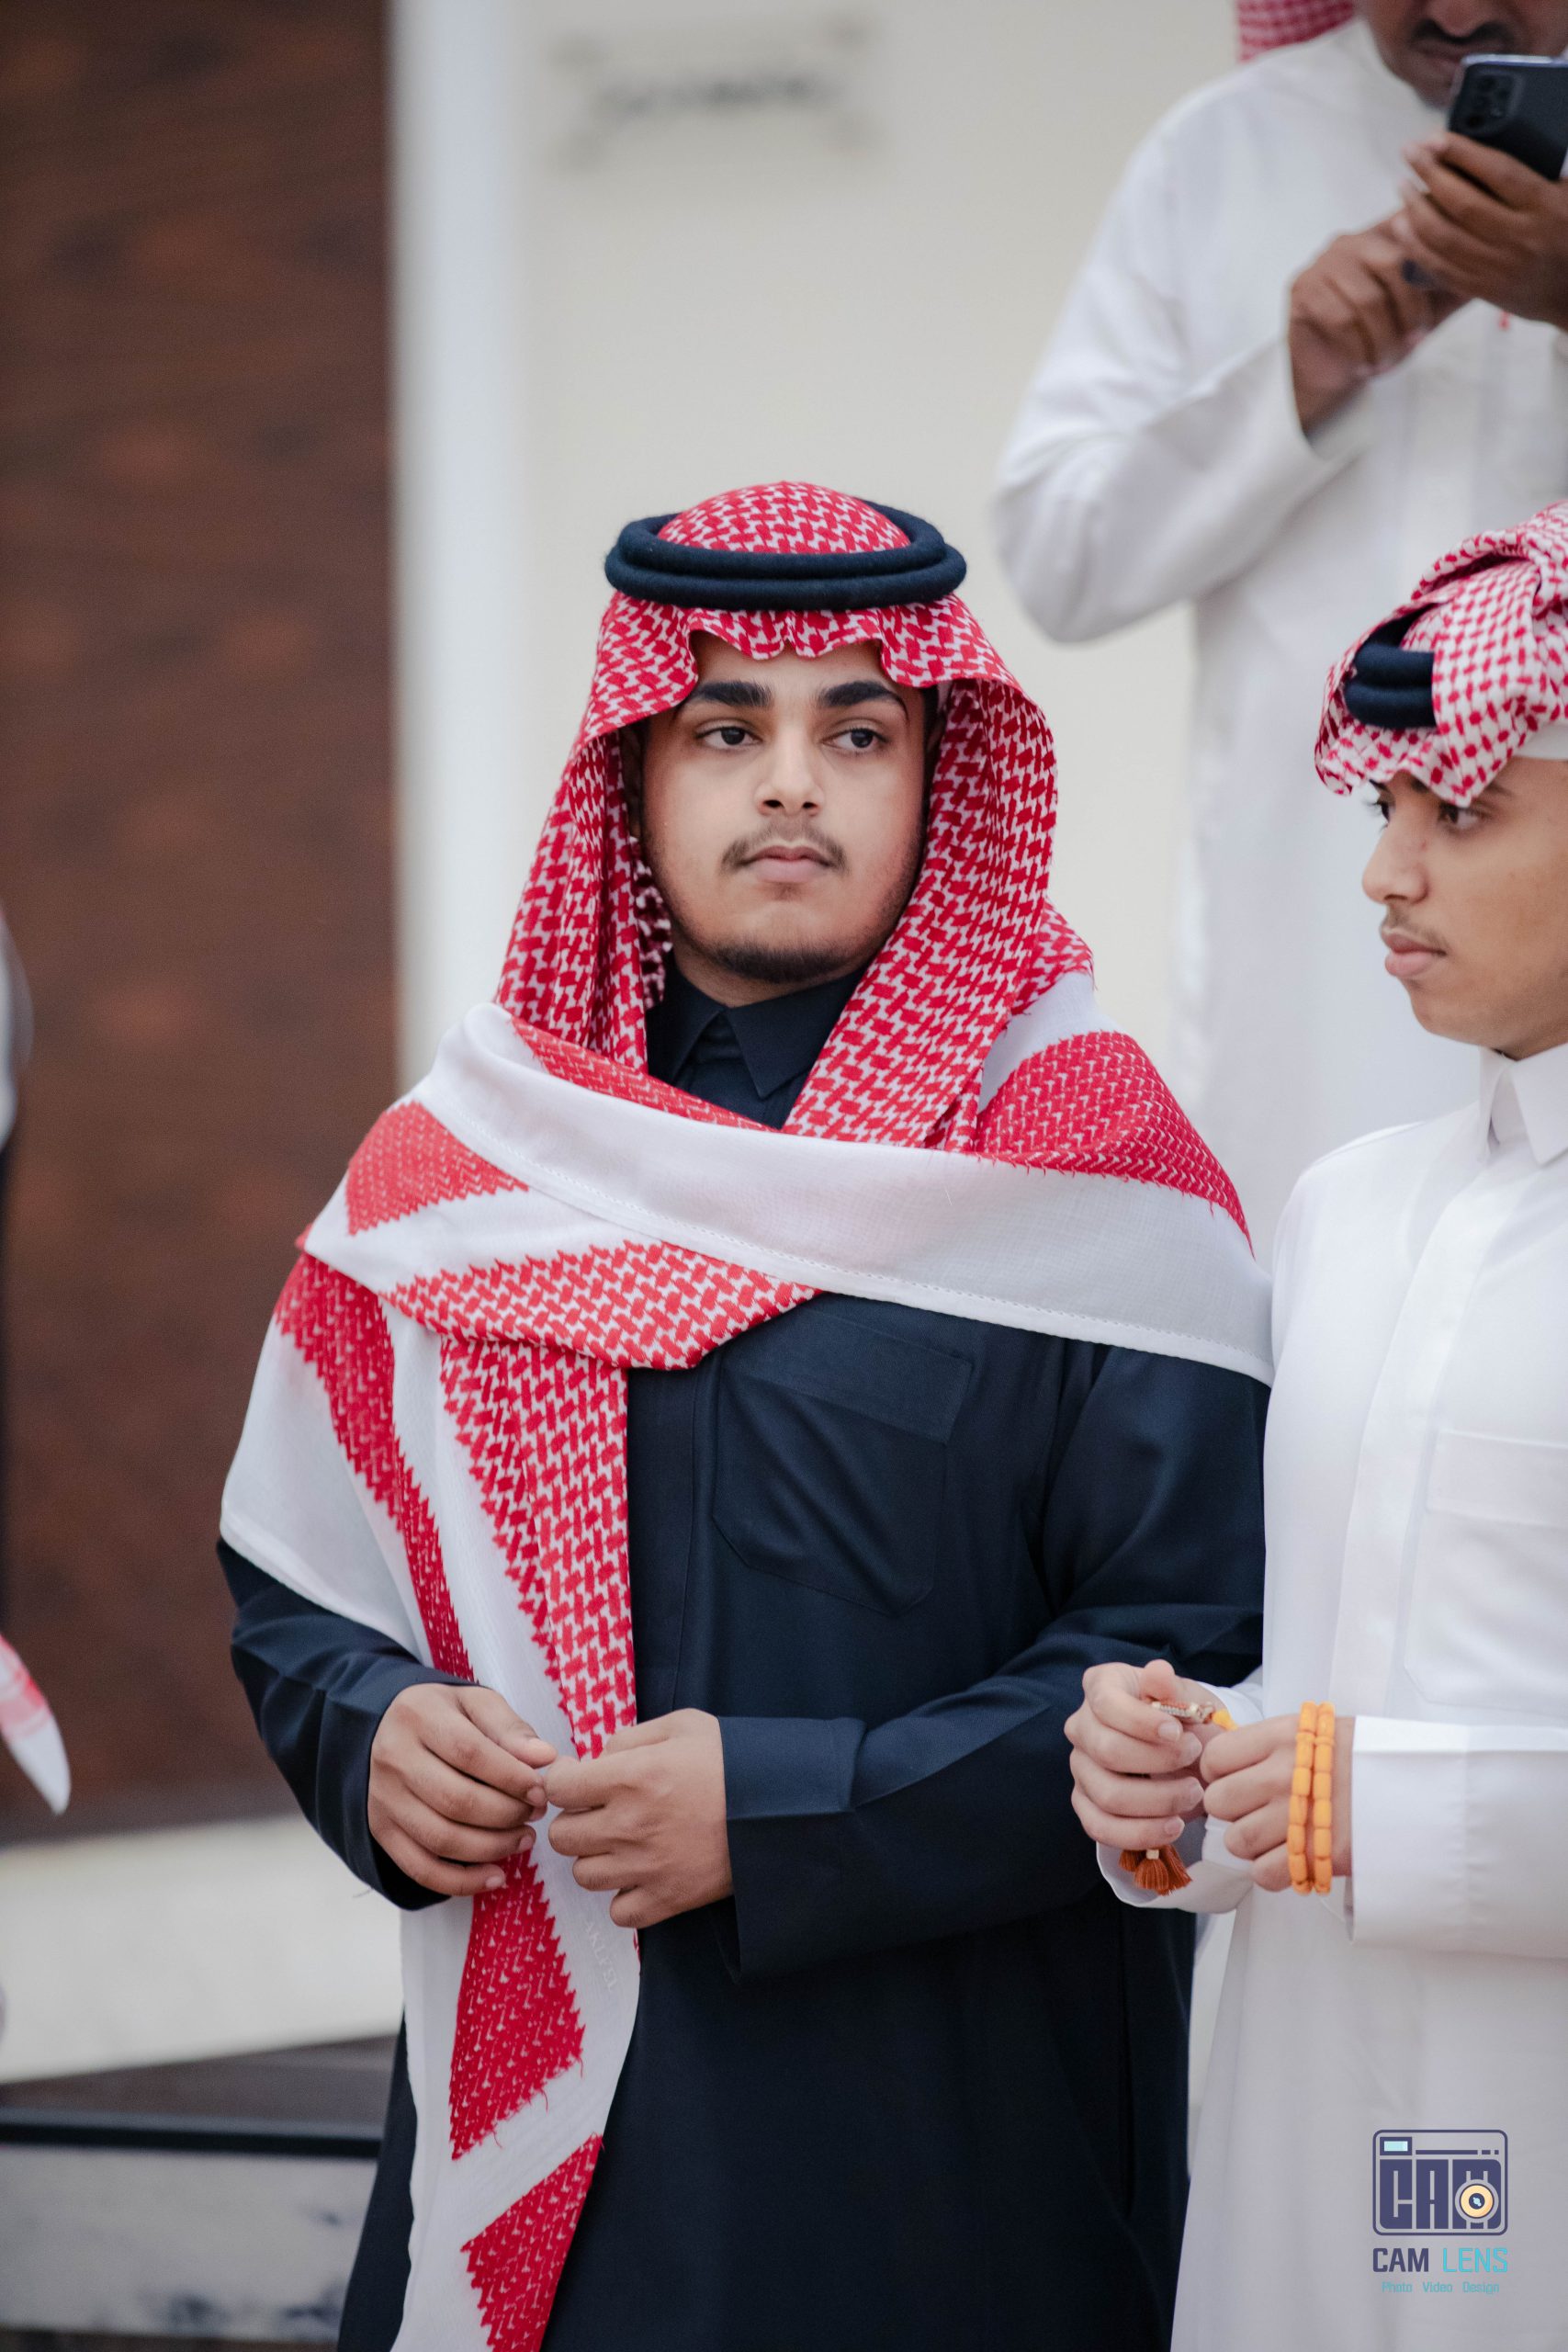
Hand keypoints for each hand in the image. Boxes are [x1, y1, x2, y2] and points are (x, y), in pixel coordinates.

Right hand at [368, 1683, 555, 1898]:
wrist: (386, 1729)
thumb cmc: (443, 1716)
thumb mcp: (475, 1704)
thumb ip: (510, 1728)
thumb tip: (545, 1758)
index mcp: (418, 1716)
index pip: (469, 1753)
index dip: (511, 1777)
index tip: (541, 1791)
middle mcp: (394, 1758)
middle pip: (455, 1800)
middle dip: (506, 1814)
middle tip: (535, 1814)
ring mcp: (384, 1799)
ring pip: (441, 1838)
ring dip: (492, 1848)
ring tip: (524, 1839)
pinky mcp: (382, 1831)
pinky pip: (420, 1869)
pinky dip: (461, 1881)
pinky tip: (495, 1876)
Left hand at [546, 1708, 731, 1930]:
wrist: (783, 1809)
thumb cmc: (733, 1760)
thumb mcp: (683, 1725)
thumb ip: (631, 1737)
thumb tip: (598, 1759)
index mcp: (630, 1777)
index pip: (558, 1788)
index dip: (563, 1781)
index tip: (578, 1779)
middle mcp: (629, 1825)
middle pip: (562, 1836)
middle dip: (574, 1820)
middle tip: (599, 1812)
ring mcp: (647, 1867)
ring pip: (584, 1875)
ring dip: (596, 1858)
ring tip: (622, 1843)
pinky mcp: (669, 1899)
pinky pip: (619, 1912)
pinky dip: (624, 1897)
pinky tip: (641, 1875)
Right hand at [1065, 1657, 1222, 1850]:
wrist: (1187, 1750)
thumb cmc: (1183, 1717)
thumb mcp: (1187, 1695)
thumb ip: (1172, 1688)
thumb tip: (1159, 1673)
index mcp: (1102, 1687)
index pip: (1106, 1703)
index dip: (1140, 1722)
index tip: (1177, 1732)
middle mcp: (1082, 1726)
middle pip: (1106, 1751)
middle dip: (1158, 1763)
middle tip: (1195, 1760)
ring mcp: (1081, 1767)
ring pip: (1107, 1795)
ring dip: (1157, 1802)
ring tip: (1193, 1794)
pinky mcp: (1086, 1803)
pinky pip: (1101, 1828)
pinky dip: (1140, 1833)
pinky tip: (1172, 1827)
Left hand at [1201, 1711, 1353, 1891]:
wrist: (1422, 1788)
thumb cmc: (1368, 1757)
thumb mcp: (1319, 1732)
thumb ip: (1273, 1746)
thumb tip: (1230, 1763)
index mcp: (1284, 1737)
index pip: (1215, 1758)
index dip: (1218, 1773)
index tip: (1235, 1779)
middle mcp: (1284, 1774)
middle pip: (1219, 1802)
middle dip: (1231, 1811)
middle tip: (1255, 1810)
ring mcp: (1299, 1817)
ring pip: (1237, 1841)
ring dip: (1250, 1844)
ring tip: (1275, 1836)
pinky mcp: (1317, 1855)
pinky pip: (1263, 1874)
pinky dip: (1271, 1872)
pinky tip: (1290, 1858)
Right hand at [1288, 217, 1464, 431]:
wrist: (1329, 375)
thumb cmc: (1376, 339)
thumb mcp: (1422, 313)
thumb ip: (1449, 290)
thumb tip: (1488, 273)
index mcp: (1381, 236)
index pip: (1415, 236)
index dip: (1430, 271)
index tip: (1434, 316)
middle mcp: (1349, 241)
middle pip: (1392, 265)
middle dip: (1409, 310)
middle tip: (1415, 343)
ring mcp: (1322, 264)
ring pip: (1366, 297)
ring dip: (1383, 337)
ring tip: (1388, 362)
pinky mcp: (1302, 292)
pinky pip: (1339, 319)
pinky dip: (1358, 348)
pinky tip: (1365, 365)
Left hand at [1395, 133, 1567, 329]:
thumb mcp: (1566, 194)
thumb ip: (1536, 173)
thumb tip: (1484, 146)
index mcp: (1545, 206)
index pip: (1498, 172)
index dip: (1462, 153)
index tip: (1434, 137)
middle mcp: (1520, 237)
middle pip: (1462, 203)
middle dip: (1430, 173)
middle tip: (1409, 152)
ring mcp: (1499, 267)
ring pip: (1445, 237)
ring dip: (1415, 209)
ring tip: (1402, 186)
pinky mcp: (1483, 289)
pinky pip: (1441, 268)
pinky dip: (1416, 246)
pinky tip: (1402, 226)